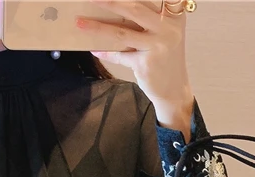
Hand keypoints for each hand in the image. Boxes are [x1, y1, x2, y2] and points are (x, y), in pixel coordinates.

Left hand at [77, 0, 193, 112]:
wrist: (174, 90)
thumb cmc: (165, 59)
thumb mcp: (163, 35)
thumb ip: (148, 20)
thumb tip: (116, 8)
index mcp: (173, 16)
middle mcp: (168, 28)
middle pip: (134, 9)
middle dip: (109, 1)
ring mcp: (157, 46)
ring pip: (122, 33)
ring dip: (98, 27)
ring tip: (80, 22)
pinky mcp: (145, 65)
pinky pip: (120, 56)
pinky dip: (106, 53)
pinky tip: (95, 49)